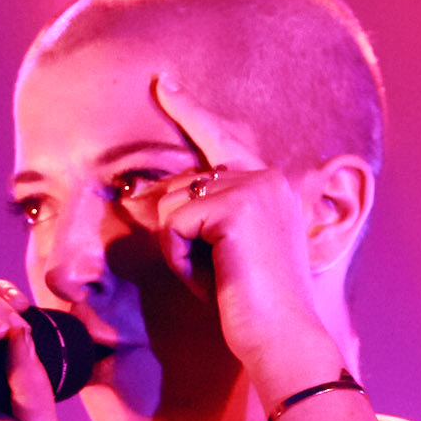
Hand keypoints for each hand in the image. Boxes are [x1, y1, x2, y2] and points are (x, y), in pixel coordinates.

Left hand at [145, 83, 345, 401]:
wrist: (280, 338)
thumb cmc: (250, 305)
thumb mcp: (220, 250)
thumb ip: (196, 215)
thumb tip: (139, 193)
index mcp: (273, 184)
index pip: (221, 139)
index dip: (188, 110)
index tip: (162, 82)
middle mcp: (268, 176)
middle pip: (183, 184)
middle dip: (177, 233)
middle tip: (216, 273)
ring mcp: (254, 186)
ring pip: (173, 206)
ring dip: (181, 250)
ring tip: (218, 278)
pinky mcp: (235, 206)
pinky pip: (173, 225)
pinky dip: (182, 259)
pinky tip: (213, 278)